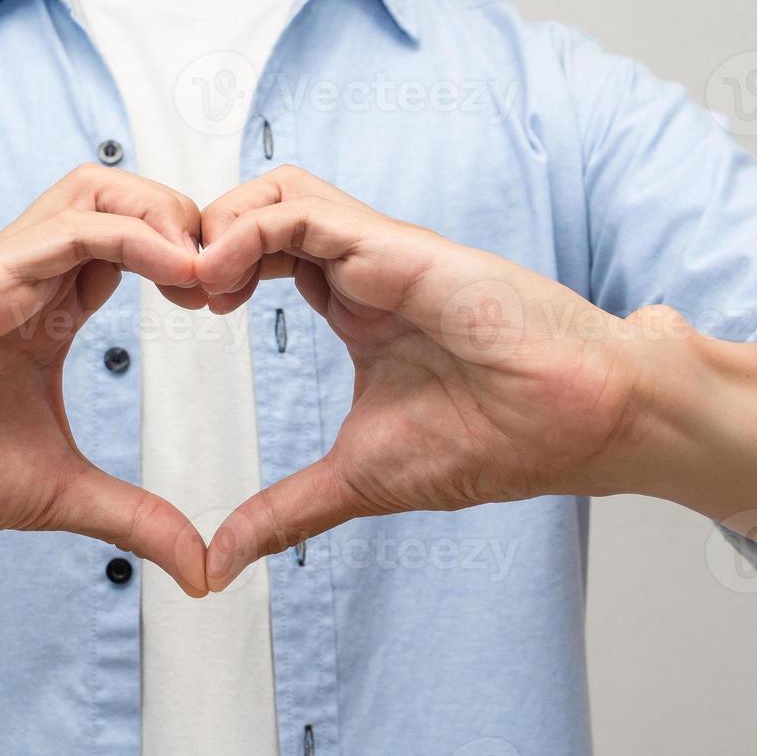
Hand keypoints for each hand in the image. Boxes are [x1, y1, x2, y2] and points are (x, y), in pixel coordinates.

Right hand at [0, 165, 210, 595]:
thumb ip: (136, 519)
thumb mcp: (57, 495)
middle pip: (124, 198)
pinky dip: (134, 239)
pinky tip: (179, 278)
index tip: (231, 305)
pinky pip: (69, 231)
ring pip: (99, 191)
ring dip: (167, 218)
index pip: (133, 247)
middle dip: (191, 223)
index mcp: (44, 312)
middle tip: (231, 283)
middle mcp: (25, 278)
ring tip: (208, 276)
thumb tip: (203, 570)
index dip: (191, 262)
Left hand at [195, 167, 660, 590]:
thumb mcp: (357, 480)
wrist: (582, 423)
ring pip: (275, 192)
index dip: (210, 271)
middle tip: (174, 293)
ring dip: (216, 227)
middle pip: (259, 211)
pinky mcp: (396, 246)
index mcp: (352, 305)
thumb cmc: (494, 441)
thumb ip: (285, 512)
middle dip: (199, 239)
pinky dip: (246, 231)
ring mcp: (378, 252)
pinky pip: (302, 209)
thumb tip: (222, 563)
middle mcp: (361, 268)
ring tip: (195, 286)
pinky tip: (220, 280)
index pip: (261, 255)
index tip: (184, 314)